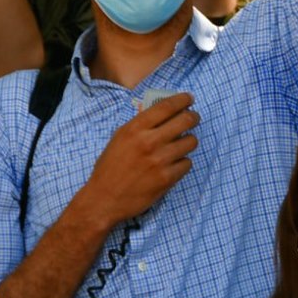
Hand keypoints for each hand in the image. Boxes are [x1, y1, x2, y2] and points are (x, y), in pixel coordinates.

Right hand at [85, 93, 200, 225]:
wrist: (104, 199)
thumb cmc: (110, 168)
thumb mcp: (119, 139)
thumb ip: (140, 125)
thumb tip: (163, 112)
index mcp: (135, 129)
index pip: (166, 106)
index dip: (182, 100)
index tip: (189, 98)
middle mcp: (149, 142)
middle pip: (185, 120)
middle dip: (193, 117)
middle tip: (193, 118)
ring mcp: (160, 160)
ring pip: (191, 142)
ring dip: (188, 141)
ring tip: (181, 144)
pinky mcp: (167, 178)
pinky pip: (187, 163)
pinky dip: (183, 162)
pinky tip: (173, 164)